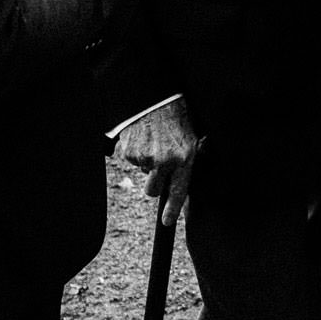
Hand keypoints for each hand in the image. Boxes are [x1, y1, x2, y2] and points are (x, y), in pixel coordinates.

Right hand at [114, 99, 199, 225]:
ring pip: (143, 174)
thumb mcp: (191, 139)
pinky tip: (144, 138)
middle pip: (153, 190)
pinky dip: (137, 153)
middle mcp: (165, 160)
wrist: (156, 98)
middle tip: (159, 165)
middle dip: (155, 183)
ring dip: (147, 165)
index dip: (173, 209)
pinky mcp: (129, 152)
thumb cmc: (177, 117)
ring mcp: (146, 157)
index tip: (167, 222)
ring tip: (154, 143)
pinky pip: (132, 161)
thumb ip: (189, 163)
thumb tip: (187, 190)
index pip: (180, 191)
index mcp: (185, 157)